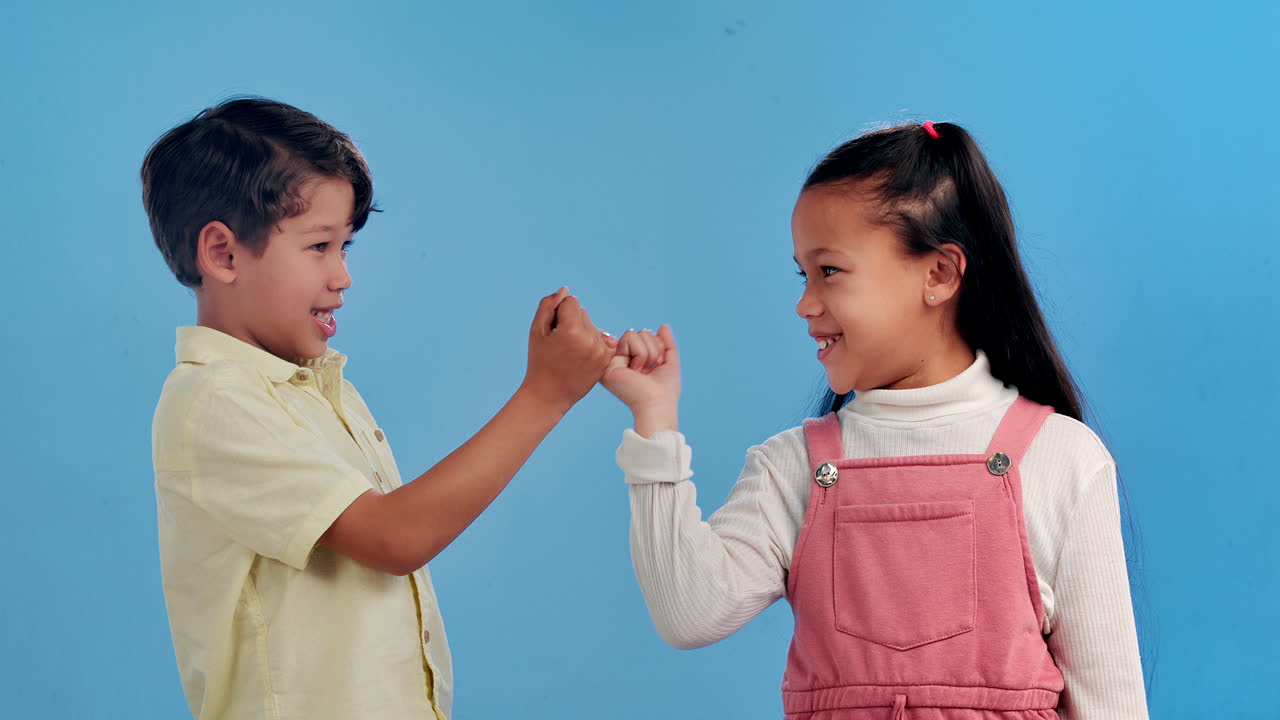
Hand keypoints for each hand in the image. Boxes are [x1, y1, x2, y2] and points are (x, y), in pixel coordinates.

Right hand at [521, 287, 614, 412]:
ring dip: (581, 333)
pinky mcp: (607, 359)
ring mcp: (601, 350)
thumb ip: (548, 305)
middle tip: (559, 344)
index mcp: (572, 330)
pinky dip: (591, 343)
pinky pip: (601, 338)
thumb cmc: (539, 361)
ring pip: (592, 326)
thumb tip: (566, 290)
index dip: (558, 314)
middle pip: (583, 313)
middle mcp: (590, 339)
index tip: (552, 331)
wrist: (550, 394)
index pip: (571, 302)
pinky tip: (580, 356)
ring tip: (568, 352)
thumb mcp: (536, 331)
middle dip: (570, 322)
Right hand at [602, 325, 679, 435]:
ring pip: (634, 333)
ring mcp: (616, 360)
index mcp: (638, 360)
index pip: (648, 337)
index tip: (658, 365)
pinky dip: (639, 353)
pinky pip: (628, 338)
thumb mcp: (670, 362)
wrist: (656, 403)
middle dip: (653, 349)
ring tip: (643, 371)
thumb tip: (663, 326)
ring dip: (647, 352)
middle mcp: (625, 360)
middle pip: (642, 333)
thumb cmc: (665, 390)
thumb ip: (667, 343)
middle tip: (650, 369)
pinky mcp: (610, 361)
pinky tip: (635, 370)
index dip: (658, 347)